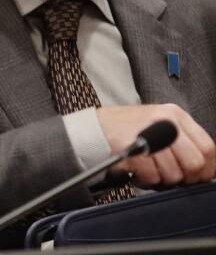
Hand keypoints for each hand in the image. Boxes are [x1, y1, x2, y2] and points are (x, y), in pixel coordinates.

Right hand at [97, 104, 214, 187]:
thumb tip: (201, 169)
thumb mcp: (158, 125)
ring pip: (173, 173)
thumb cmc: (126, 129)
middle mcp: (165, 122)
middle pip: (194, 162)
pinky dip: (145, 181)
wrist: (92, 128)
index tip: (196, 177)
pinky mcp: (132, 149)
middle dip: (184, 177)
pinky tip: (138, 173)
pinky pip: (152, 176)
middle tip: (171, 177)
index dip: (205, 169)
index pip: (207, 148)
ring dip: (161, 180)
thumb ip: (181, 141)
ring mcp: (148, 134)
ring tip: (149, 172)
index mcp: (175, 115)